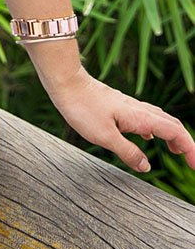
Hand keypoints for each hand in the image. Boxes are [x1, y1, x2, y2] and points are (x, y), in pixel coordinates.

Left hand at [45, 67, 194, 174]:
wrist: (66, 82)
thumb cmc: (82, 107)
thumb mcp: (104, 137)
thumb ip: (128, 152)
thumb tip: (146, 166)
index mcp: (140, 117)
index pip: (175, 132)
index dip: (190, 149)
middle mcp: (139, 110)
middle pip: (172, 125)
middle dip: (185, 144)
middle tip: (192, 163)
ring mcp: (130, 106)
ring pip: (159, 120)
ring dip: (172, 135)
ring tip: (175, 152)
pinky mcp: (120, 106)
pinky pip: (145, 117)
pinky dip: (155, 129)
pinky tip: (147, 136)